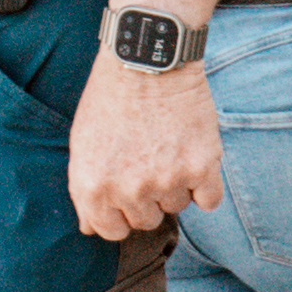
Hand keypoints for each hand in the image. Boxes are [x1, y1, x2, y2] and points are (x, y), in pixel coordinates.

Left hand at [69, 53, 225, 237]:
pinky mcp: (201, 168)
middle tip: (147, 158)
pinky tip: (193, 156)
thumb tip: (91, 228)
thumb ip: (86, 189)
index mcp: (93, 187)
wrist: (148, 60)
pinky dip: (205, 185)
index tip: (125, 191)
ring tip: (167, 146)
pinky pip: (209, 200)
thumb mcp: (82, 143)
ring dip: (175, 184)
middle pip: (146, 220)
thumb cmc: (111, 98)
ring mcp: (166, 181)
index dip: (119, 212)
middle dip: (147, 196)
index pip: (111, 231)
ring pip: (177, 207)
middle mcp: (128, 190)